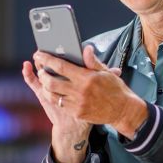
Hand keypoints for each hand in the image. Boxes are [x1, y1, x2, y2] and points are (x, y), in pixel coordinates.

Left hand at [21, 47, 148, 162]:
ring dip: (45, 87)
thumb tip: (86, 49)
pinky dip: (53, 97)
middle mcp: (80, 91)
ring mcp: (77, 104)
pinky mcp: (77, 113)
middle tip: (41, 70)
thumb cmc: (116, 90)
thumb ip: (92, 61)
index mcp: (86, 78)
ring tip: (45, 81)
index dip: (47, 59)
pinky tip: (53, 92)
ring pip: (52, 95)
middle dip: (42, 74)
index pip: (61, 66)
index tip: (39, 54)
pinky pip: (60, 104)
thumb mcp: (106, 72)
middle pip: (51, 82)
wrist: (123, 110)